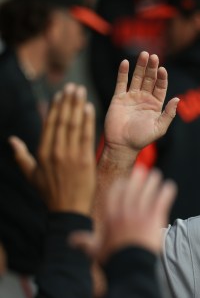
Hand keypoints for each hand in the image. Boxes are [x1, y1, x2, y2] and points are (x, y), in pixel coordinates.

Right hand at [9, 83, 95, 214]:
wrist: (68, 210)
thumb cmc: (50, 193)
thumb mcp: (31, 175)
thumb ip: (21, 156)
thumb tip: (12, 140)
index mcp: (42, 153)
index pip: (50, 125)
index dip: (55, 108)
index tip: (60, 94)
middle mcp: (55, 151)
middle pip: (62, 121)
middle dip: (67, 101)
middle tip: (73, 86)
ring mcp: (70, 155)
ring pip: (74, 125)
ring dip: (77, 106)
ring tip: (81, 91)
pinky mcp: (84, 160)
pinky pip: (86, 136)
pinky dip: (88, 121)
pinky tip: (90, 108)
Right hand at [70, 166, 176, 262]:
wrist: (130, 268)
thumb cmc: (113, 260)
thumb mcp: (95, 250)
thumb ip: (85, 242)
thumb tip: (71, 239)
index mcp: (110, 216)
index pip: (113, 193)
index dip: (120, 184)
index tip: (126, 181)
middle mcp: (124, 211)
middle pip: (131, 187)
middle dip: (137, 177)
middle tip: (143, 170)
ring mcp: (140, 213)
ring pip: (147, 190)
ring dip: (153, 181)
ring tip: (157, 175)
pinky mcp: (155, 218)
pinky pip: (162, 199)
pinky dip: (167, 191)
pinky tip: (170, 186)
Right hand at [103, 52, 178, 161]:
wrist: (122, 145)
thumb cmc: (142, 138)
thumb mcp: (159, 127)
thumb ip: (169, 113)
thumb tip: (177, 98)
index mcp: (156, 104)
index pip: (160, 87)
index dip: (162, 77)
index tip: (163, 69)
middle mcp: (144, 98)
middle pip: (149, 79)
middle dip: (152, 67)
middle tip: (153, 56)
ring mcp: (131, 97)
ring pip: (136, 78)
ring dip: (140, 66)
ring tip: (143, 54)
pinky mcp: (118, 98)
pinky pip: (121, 82)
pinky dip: (123, 72)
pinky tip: (125, 62)